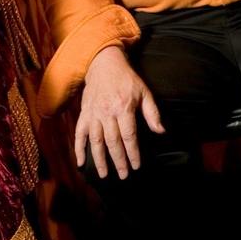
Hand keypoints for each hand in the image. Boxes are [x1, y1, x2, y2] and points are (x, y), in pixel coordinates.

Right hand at [75, 46, 164, 179]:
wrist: (104, 63)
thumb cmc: (127, 79)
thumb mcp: (144, 91)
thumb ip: (152, 113)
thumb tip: (161, 131)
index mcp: (123, 107)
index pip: (129, 136)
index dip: (133, 153)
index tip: (136, 166)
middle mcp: (107, 112)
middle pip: (113, 142)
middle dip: (119, 161)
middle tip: (124, 175)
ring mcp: (94, 113)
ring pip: (96, 141)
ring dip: (100, 159)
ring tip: (104, 174)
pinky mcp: (84, 113)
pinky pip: (79, 133)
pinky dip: (79, 148)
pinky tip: (81, 162)